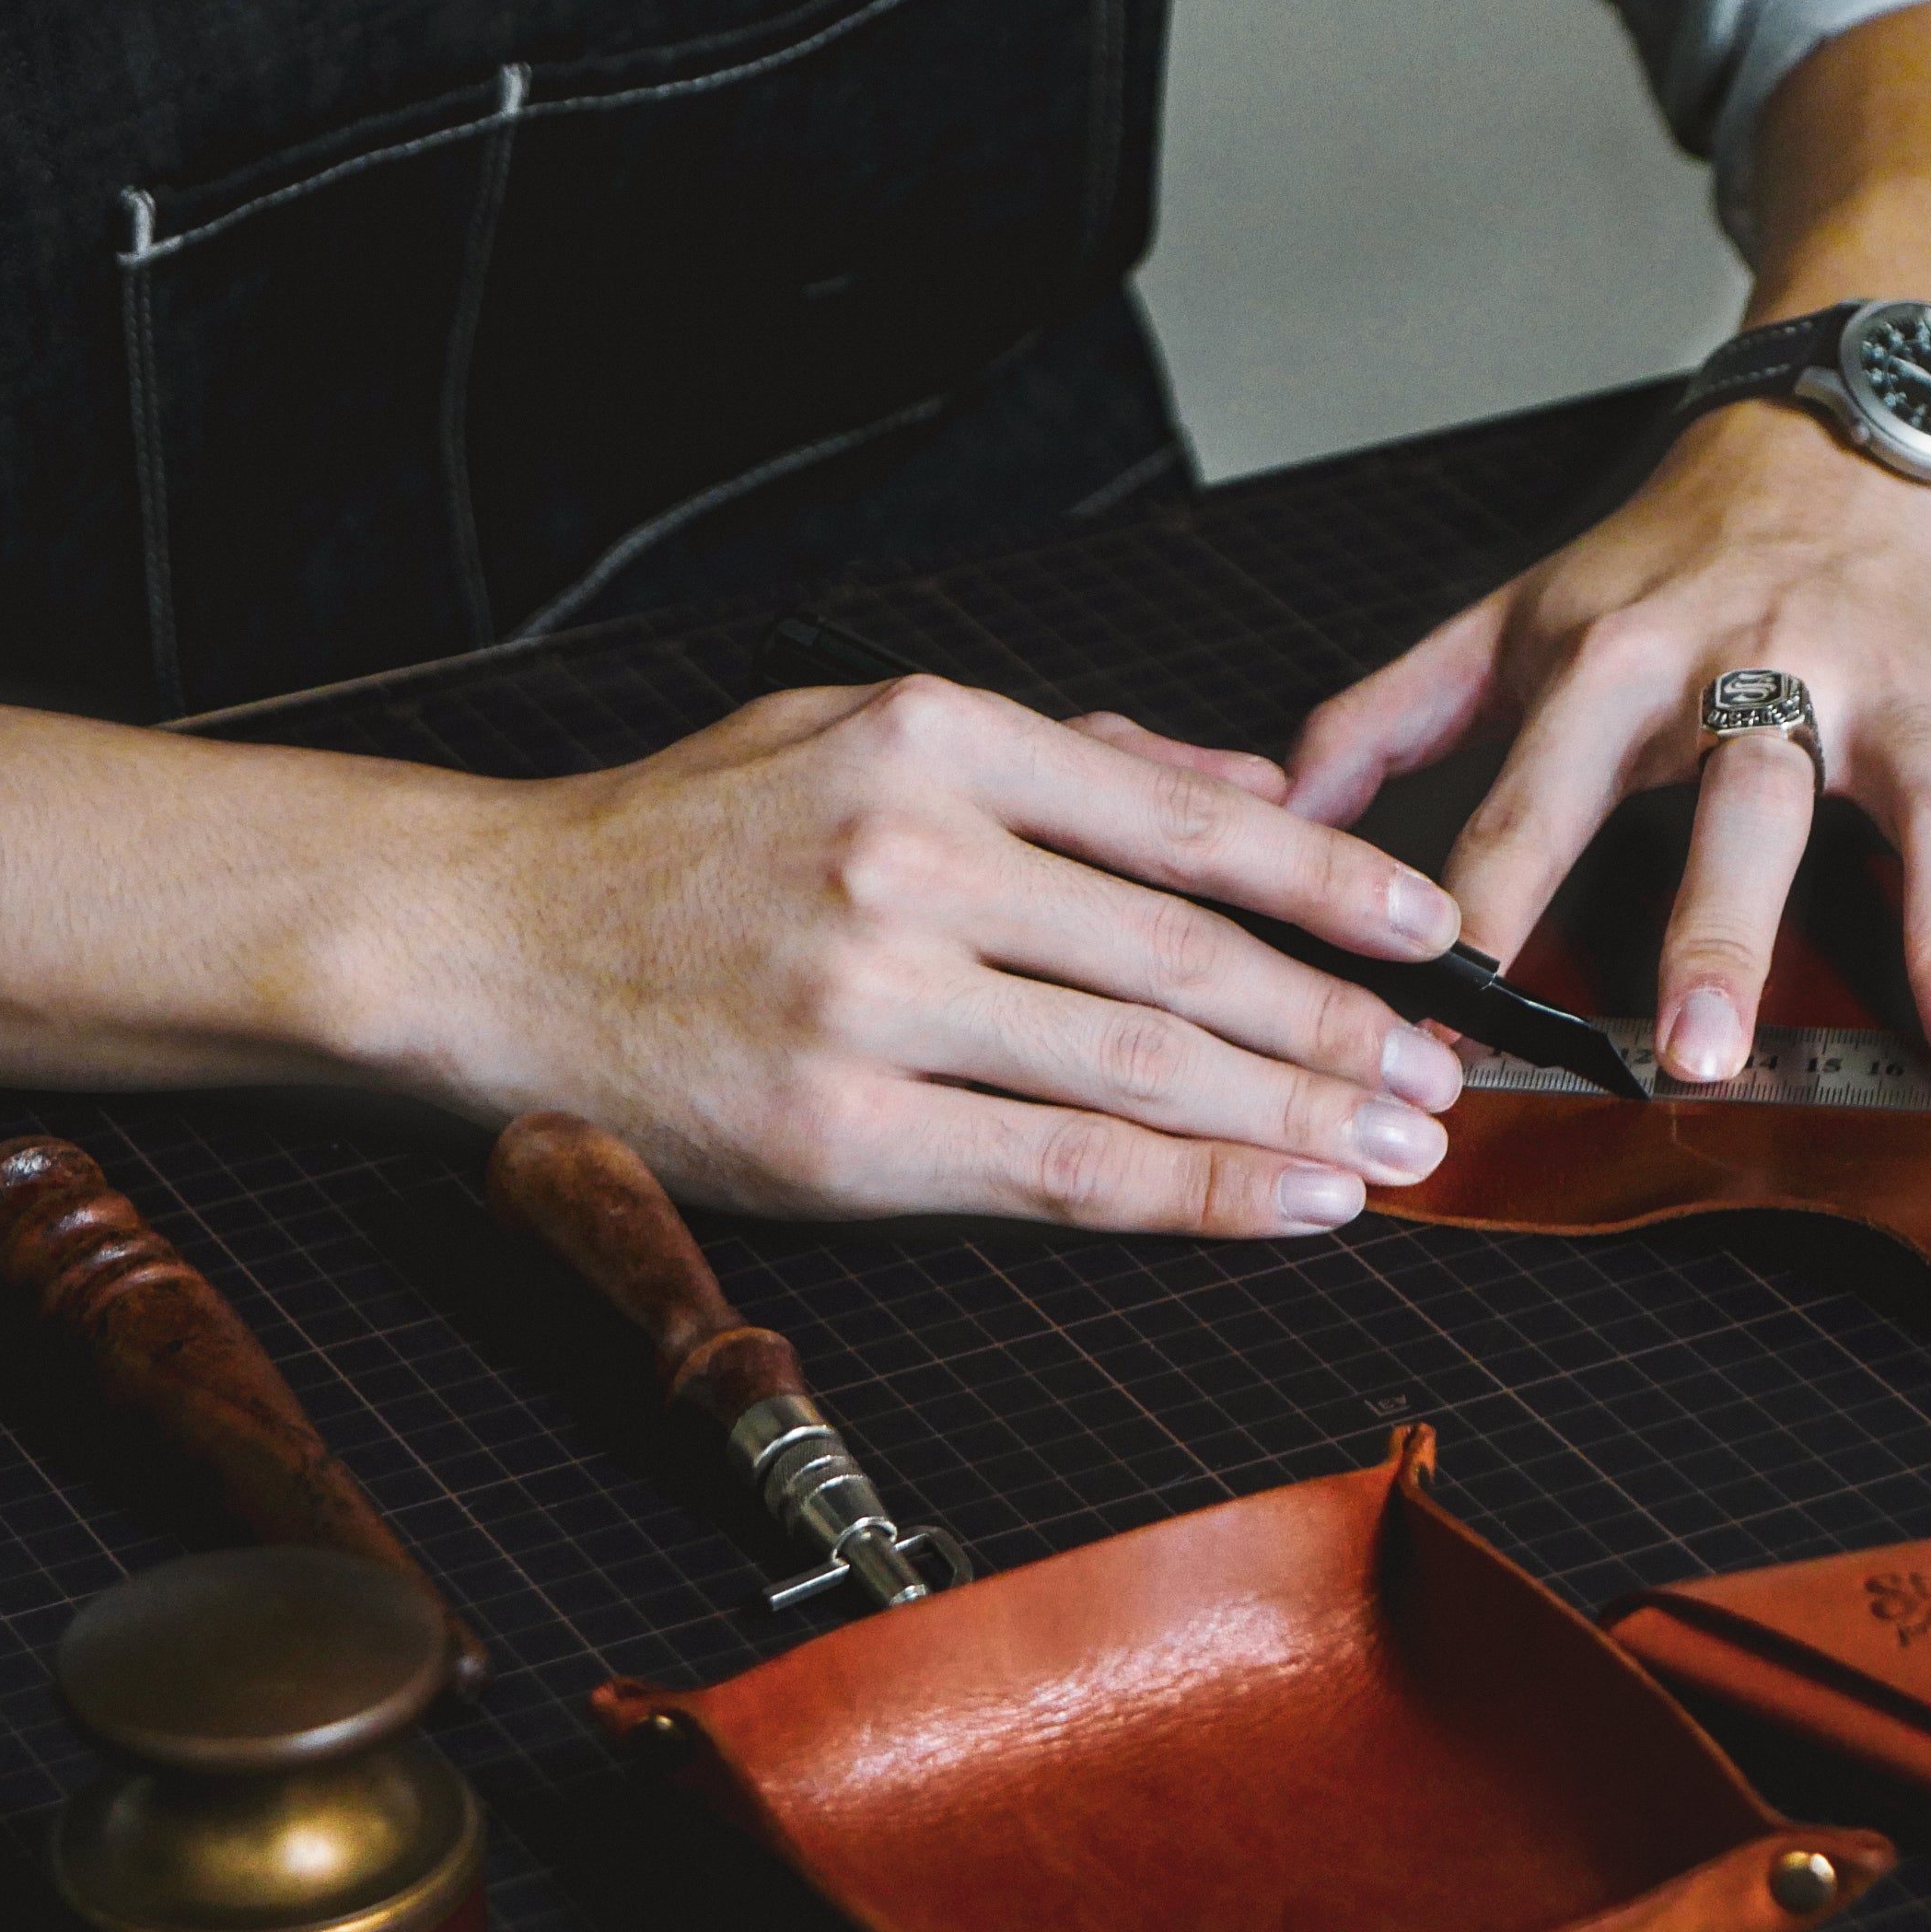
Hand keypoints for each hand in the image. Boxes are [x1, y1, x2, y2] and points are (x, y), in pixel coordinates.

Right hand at [0, 667, 1467, 1238]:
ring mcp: (878, 999)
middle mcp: (918, 858)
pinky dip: (1194, 1189)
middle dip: (1344, 1025)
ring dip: (1300, 1116)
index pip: (1188, 818)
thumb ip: (1060, 754)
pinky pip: (1059, 1167)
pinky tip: (1289, 1204)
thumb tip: (1238, 777)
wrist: (480, 937)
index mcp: (934, 741)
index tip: (1430, 931)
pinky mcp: (841, 1129)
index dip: (1333, 881)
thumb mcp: (850, 727)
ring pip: (1146, 1065)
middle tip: (1450, 1072)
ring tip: (1402, 1146)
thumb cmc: (671, 839)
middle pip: (1189, 956)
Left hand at [1284, 403, 1930, 1077]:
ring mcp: (1879, 694)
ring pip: (1919, 807)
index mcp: (1616, 661)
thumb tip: (1264, 814)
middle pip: (1740, 802)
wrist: (1833, 440)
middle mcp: (1753, 670)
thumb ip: (1383, 719)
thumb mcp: (1509, 619)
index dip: (1484, 907)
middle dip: (1722, 927)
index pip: (1533, 798)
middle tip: (1702, 1054)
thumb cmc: (1659, 561)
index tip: (1446, 1019)